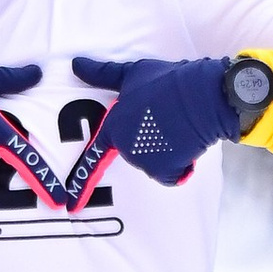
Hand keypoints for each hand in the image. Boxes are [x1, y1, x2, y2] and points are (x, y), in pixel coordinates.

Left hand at [67, 53, 248, 189]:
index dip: (81, 183)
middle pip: (135, 153)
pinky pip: (173, 174)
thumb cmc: (167, 81)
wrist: (200, 96)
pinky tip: (187, 143)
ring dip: (168, 152)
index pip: (94, 157)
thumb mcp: (132, 73)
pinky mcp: (165, 170)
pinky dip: (182, 164)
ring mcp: (144, 161)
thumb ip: (102, 74)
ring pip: (156, 164)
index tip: (72, 206)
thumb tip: (75, 65)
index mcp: (113, 126)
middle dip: (149, 141)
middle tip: (165, 120)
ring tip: (179, 128)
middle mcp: (125, 148)